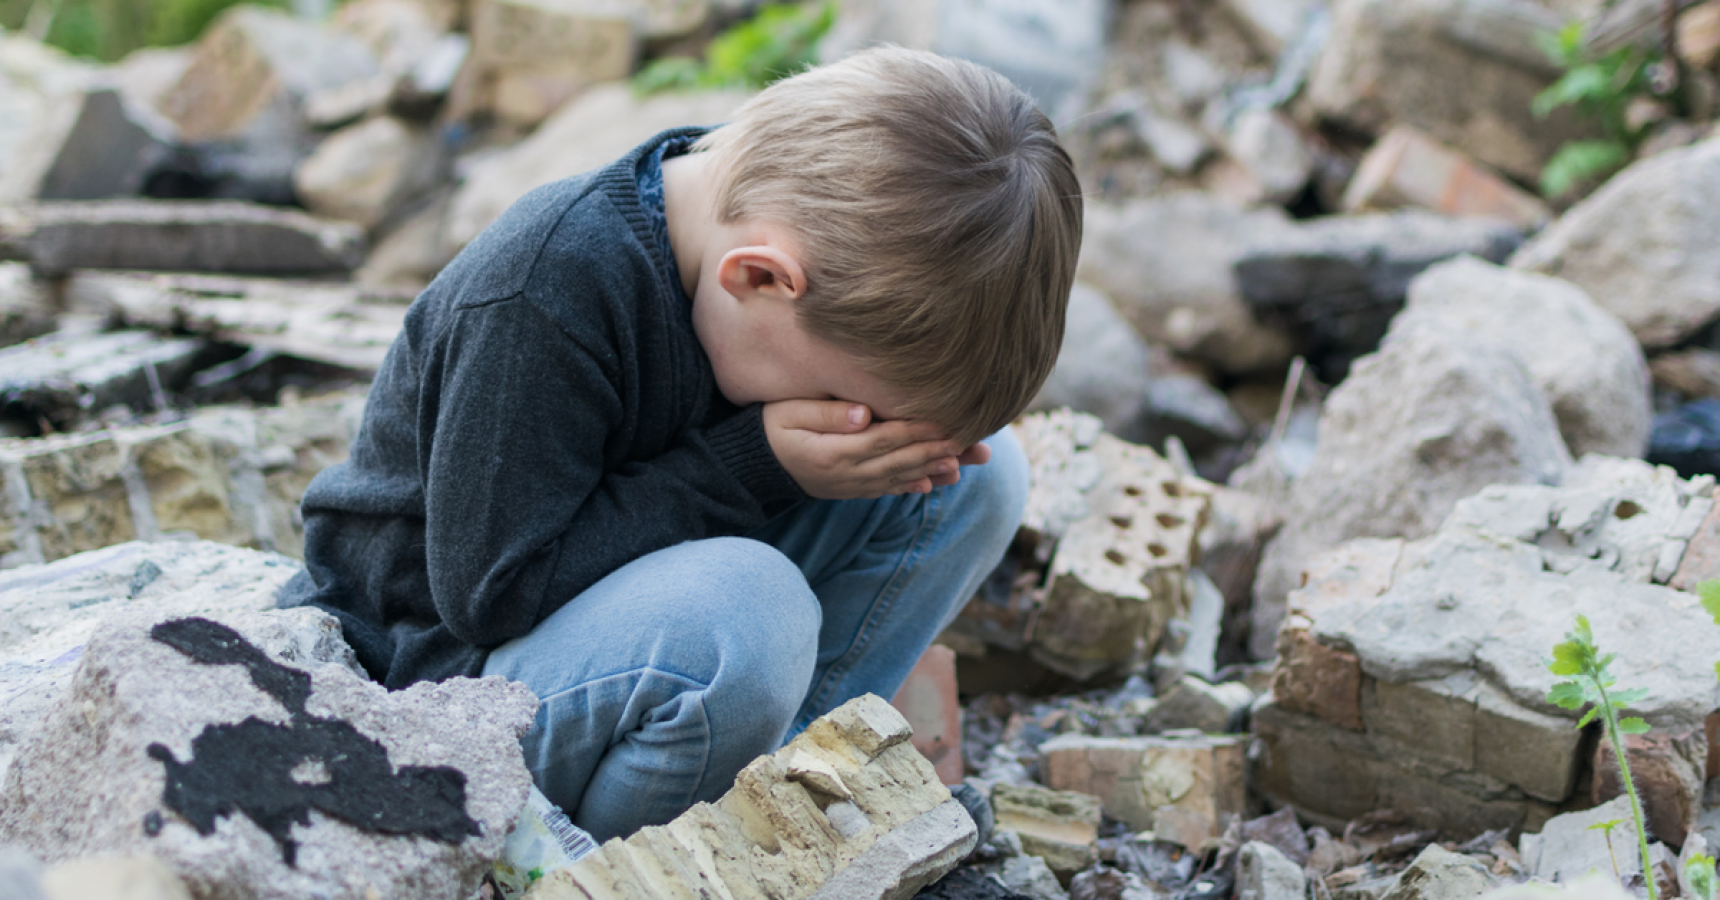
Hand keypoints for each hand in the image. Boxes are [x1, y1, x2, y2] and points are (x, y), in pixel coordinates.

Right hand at [762, 400, 990, 499]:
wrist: (754, 464)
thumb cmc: (772, 426)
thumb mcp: (790, 413)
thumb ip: (827, 414)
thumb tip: (862, 414)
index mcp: (834, 453)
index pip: (885, 440)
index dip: (918, 431)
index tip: (948, 422)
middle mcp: (847, 475)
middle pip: (900, 462)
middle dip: (938, 452)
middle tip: (971, 444)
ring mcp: (850, 486)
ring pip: (899, 478)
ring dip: (932, 470)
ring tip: (963, 463)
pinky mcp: (851, 490)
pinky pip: (886, 489)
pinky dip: (911, 485)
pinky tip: (934, 482)